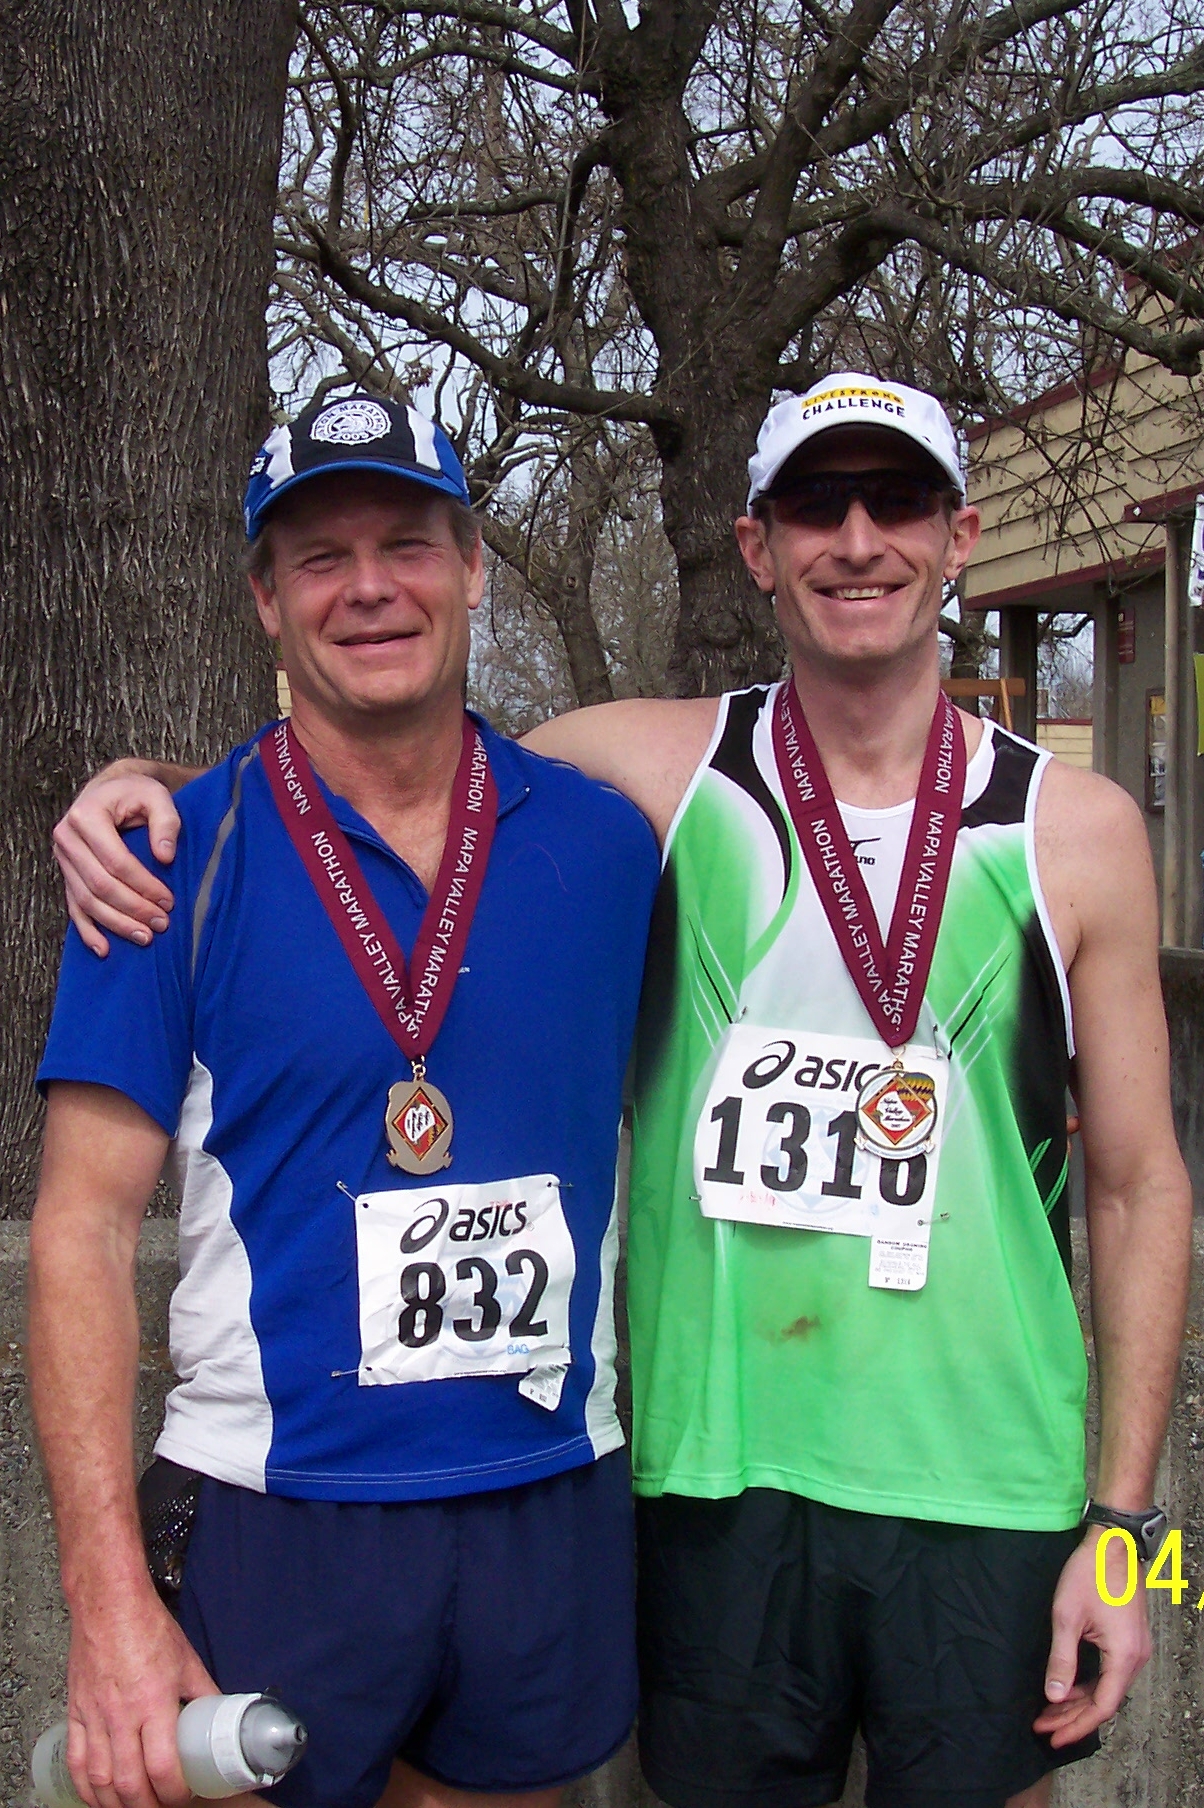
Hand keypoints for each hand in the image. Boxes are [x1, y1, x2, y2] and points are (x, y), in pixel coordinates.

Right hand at [52, 764, 179, 956]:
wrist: (111, 790)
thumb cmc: (136, 793)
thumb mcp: (156, 796)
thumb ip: (165, 822)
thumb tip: (165, 857)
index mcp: (86, 817)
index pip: (115, 861)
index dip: (143, 885)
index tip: (169, 900)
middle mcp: (67, 839)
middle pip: (99, 885)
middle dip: (132, 909)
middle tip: (162, 924)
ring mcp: (63, 859)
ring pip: (86, 901)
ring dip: (115, 924)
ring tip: (145, 938)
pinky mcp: (66, 874)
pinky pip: (73, 907)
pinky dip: (87, 930)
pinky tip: (104, 949)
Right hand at [65, 1586, 216, 1807]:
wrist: (109, 1604)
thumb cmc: (147, 1627)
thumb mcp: (187, 1660)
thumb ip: (204, 1692)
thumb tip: (222, 1713)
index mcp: (154, 1702)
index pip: (163, 1767)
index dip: (175, 1793)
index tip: (185, 1796)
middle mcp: (122, 1715)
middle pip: (130, 1783)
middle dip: (147, 1806)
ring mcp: (96, 1716)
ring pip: (100, 1779)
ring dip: (116, 1803)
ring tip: (134, 1807)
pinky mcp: (77, 1713)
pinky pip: (77, 1761)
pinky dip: (86, 1787)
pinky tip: (98, 1796)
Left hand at [1034, 1525, 1151, 1747]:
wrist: (1112, 1544)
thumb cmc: (1089, 1574)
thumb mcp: (1067, 1617)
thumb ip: (1062, 1659)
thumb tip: (1054, 1697)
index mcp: (1124, 1657)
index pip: (1101, 1707)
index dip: (1076, 1725)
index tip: (1052, 1736)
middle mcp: (1135, 1658)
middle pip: (1104, 1701)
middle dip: (1072, 1717)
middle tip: (1043, 1726)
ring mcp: (1134, 1650)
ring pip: (1106, 1688)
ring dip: (1078, 1702)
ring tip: (1049, 1712)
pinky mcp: (1128, 1641)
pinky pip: (1108, 1673)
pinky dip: (1087, 1684)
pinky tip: (1067, 1689)